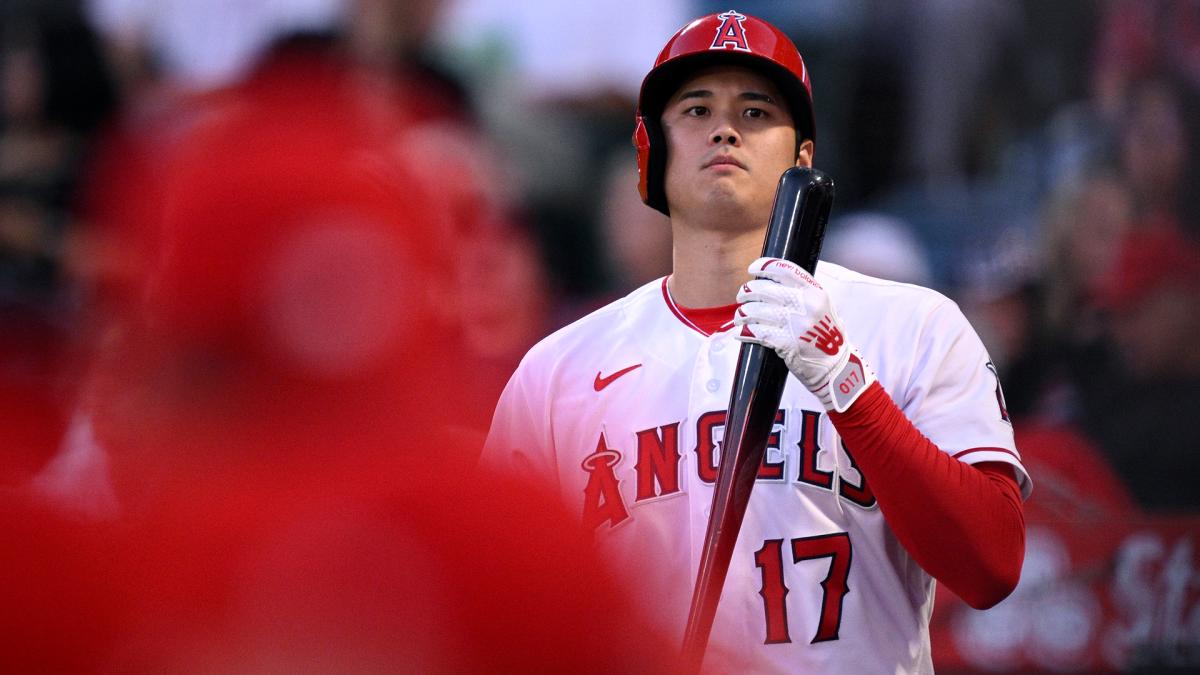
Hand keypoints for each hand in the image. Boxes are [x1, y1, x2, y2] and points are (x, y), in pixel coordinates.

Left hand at [734, 257, 875, 411]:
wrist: (835, 366)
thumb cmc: (824, 336)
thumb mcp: (821, 306)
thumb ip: (800, 292)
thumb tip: (769, 281)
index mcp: (815, 292)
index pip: (786, 270)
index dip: (765, 266)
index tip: (753, 269)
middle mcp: (806, 305)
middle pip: (765, 289)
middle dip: (748, 291)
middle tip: (742, 296)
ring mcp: (796, 324)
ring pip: (757, 310)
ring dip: (743, 313)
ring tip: (740, 317)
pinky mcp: (786, 343)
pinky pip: (757, 332)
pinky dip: (745, 332)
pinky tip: (741, 333)